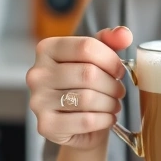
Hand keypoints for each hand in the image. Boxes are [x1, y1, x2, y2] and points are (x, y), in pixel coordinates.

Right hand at [27, 27, 131, 150]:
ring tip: (114, 104)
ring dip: (110, 103)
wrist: (75, 125)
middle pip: (88, 73)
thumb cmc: (85, 85)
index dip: (111, 59)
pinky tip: (107, 118)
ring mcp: (38, 101)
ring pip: (88, 98)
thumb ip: (111, 41)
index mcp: (46, 49)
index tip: (119, 70)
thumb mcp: (97, 57)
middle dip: (112, 84)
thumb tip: (124, 34)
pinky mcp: (46, 125)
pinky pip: (86, 120)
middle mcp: (37, 73)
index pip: (86, 46)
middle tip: (119, 91)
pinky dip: (105, 119)